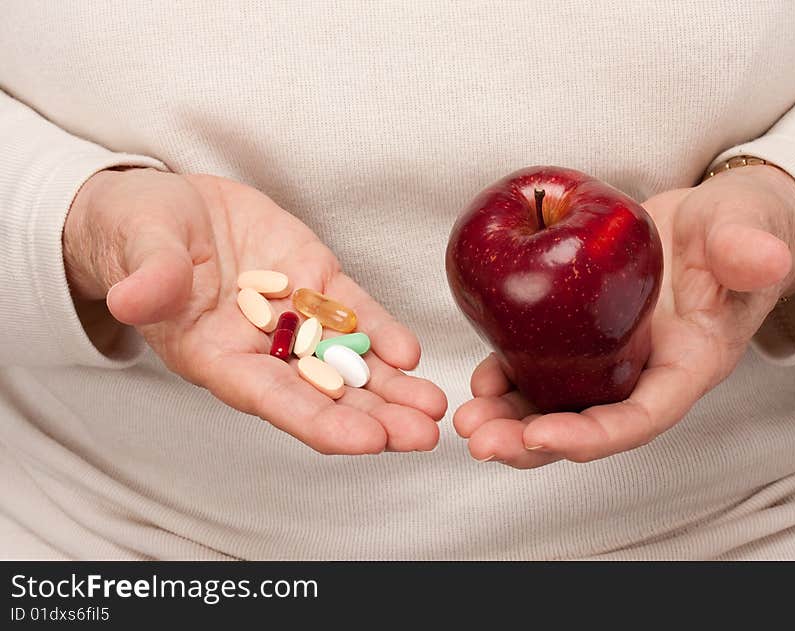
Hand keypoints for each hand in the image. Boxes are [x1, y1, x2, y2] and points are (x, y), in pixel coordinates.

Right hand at [64, 168, 446, 453]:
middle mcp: (262, 349)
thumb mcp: (139, 250)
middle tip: (424, 436)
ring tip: (434, 408)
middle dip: (375, 417)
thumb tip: (133, 300)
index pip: (273, 400)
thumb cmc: (140, 237)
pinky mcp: (316, 281)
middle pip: (325, 393)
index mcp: (216, 357)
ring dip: (392, 387)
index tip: (368, 442)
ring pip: (349, 361)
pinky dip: (381, 333)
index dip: (320, 423)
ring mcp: (296, 317)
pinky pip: (354, 312)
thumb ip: (148, 278)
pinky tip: (411, 355)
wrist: (170, 208)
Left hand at [454, 164, 794, 467]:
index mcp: (687, 365)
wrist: (707, 223)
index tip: (541, 436)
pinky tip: (479, 380)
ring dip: (508, 420)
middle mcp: (642, 374)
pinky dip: (506, 379)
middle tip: (480, 441)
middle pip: (585, 424)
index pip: (639, 416)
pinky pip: (539, 367)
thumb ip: (749, 248)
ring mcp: (608, 359)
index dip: (592, 434)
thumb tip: (765, 258)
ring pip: (554, 404)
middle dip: (531, 441)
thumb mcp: (744, 231)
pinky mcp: (579, 336)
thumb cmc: (733, 230)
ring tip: (466, 422)